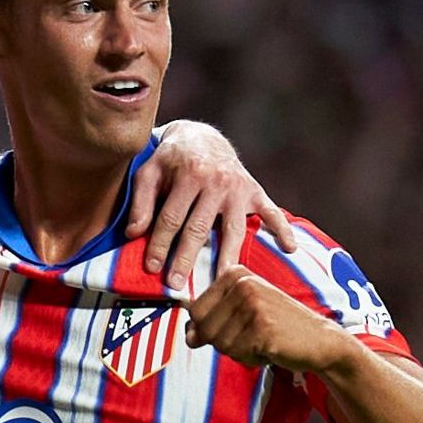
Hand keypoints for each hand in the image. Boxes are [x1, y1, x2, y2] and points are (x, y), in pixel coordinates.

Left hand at [127, 120, 295, 290]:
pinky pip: (272, 212)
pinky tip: (289, 248)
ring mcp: (238, 188)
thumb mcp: (150, 171)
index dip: (159, 244)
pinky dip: (283, 229)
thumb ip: (141, 202)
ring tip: (222, 281)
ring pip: (232, 230)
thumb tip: (133, 233)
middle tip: (177, 285)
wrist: (202, 137)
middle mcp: (216, 182)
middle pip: (199, 228)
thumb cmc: (172, 159)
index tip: (152, 269)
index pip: (171, 218)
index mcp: (189, 175)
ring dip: (226, 258)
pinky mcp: (255, 191)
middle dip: (186, 259)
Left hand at [184, 265, 352, 372]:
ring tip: (262, 340)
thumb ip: (212, 320)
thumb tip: (188, 336)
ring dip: (239, 351)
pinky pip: (237, 354)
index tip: (234, 326)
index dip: (208, 327)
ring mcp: (253, 305)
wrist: (320, 340)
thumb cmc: (278, 326)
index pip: (194, 310)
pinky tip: (270, 348)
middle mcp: (243, 285)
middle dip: (223, 342)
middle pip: (203, 328)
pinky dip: (251, 359)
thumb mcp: (242, 313)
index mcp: (235, 275)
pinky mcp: (262, 329)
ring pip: (220, 344)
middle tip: (251, 336)